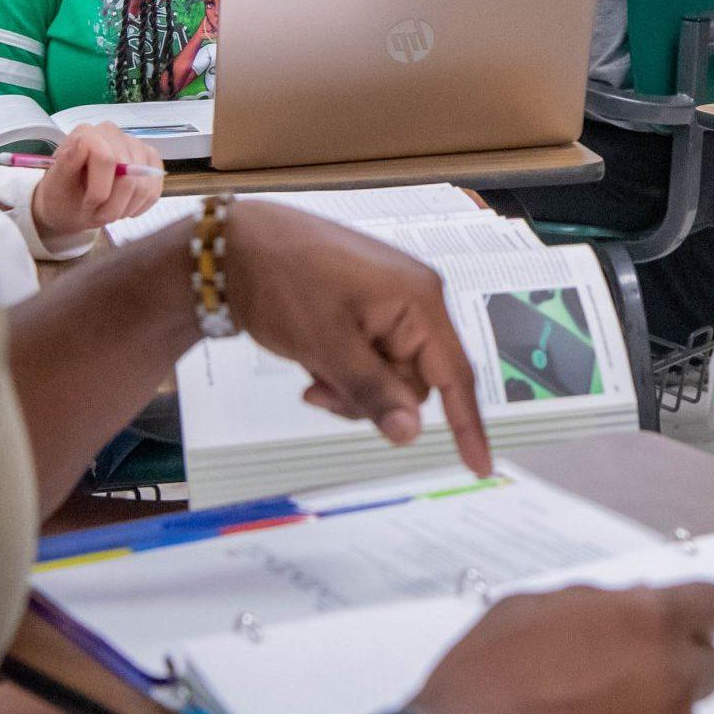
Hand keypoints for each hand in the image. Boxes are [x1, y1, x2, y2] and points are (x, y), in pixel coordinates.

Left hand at [28, 123, 163, 244]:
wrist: (72, 203)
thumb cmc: (62, 195)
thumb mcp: (56, 185)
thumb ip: (68, 164)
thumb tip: (82, 144)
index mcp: (86, 134)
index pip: (106, 158)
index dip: (100, 190)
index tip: (89, 205)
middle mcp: (112, 132)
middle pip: (129, 174)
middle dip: (115, 205)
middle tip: (100, 216)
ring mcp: (135, 144)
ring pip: (145, 183)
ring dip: (128, 207)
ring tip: (111, 212)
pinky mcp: (150, 158)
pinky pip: (156, 186)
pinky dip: (141, 204)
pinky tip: (125, 207)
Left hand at [222, 200, 490, 473]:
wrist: (233, 247)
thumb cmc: (281, 280)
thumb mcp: (326, 345)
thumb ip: (373, 392)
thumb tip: (411, 433)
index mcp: (418, 300)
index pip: (454, 374)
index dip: (468, 425)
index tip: (480, 466)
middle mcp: (413, 299)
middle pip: (414, 382)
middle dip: (372, 397)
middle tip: (321, 389)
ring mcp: (390, 303)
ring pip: (389, 376)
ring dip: (352, 386)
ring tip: (313, 369)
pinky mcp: (367, 309)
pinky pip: (371, 358)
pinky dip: (344, 370)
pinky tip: (313, 358)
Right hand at [412, 583, 713, 713]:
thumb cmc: (484, 691)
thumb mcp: (527, 612)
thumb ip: (593, 605)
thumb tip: (619, 609)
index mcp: (646, 623)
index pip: (712, 606)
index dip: (695, 616)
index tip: (682, 628)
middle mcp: (671, 680)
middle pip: (707, 668)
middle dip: (674, 670)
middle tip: (627, 685)